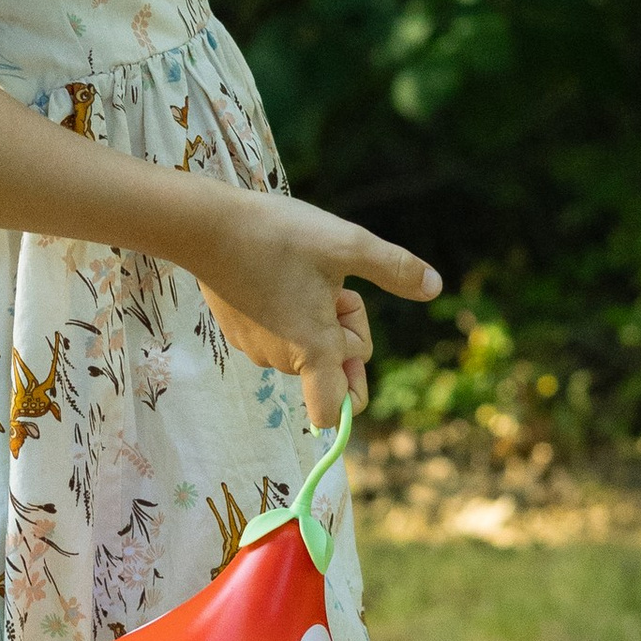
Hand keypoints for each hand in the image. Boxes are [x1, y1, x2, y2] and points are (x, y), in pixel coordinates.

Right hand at [189, 193, 440, 427]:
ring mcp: (257, 348)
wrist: (205, 226)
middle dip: (342, 325)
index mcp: (314, 349)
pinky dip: (288, 312)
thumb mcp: (347, 244)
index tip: (352, 358)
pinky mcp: (239, 333)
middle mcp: (284, 359)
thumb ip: (394, 268)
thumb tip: (435, 287)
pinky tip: (278, 273)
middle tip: (331, 282)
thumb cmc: (280, 235)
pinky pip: (279, 334)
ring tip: (301, 272)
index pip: (333, 414)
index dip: (350, 397)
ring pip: (306, 345)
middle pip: (332, 363)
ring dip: (316, 316)